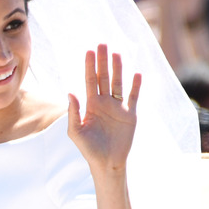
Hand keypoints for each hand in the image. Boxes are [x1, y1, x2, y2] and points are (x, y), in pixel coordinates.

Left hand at [67, 44, 140, 173]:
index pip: (90, 80)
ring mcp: (118, 107)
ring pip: (118, 83)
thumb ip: (73, 112)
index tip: (89, 51)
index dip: (89, 66)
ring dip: (118, 69)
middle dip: (102, 61)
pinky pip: (133, 97)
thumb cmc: (88, 149)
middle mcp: (104, 102)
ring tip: (117, 53)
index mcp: (90, 104)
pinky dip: (136, 86)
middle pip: (104, 77)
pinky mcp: (130, 115)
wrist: (106, 163)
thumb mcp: (76, 131)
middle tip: (102, 44)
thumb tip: (70, 92)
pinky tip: (137, 74)